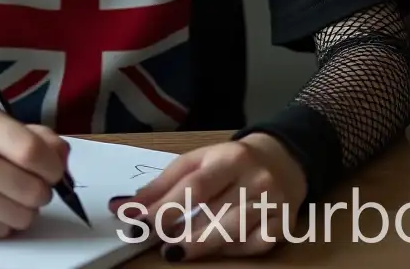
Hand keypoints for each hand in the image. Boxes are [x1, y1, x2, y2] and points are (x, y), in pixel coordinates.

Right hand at [0, 105, 69, 238]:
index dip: (53, 167)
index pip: (32, 152)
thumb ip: (31, 136)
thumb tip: (63, 160)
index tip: (53, 170)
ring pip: (21, 217)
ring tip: (8, 194)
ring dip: (23, 209)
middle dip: (41, 191)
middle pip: (32, 190)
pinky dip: (2, 222)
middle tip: (30, 184)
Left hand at [110, 133, 307, 260]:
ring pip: (234, 232)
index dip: (165, 207)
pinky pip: (255, 246)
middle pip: (214, 211)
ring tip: (177, 251)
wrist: (282, 158)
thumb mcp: (198, 161)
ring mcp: (271, 204)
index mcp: (228, 157)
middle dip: (182, 231)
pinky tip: (215, 250)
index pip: (194, 186)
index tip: (138, 222)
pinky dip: (232, 251)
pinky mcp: (283, 225)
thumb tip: (127, 206)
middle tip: (159, 244)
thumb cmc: (230, 161)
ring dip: (202, 245)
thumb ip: (165, 183)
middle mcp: (253, 179)